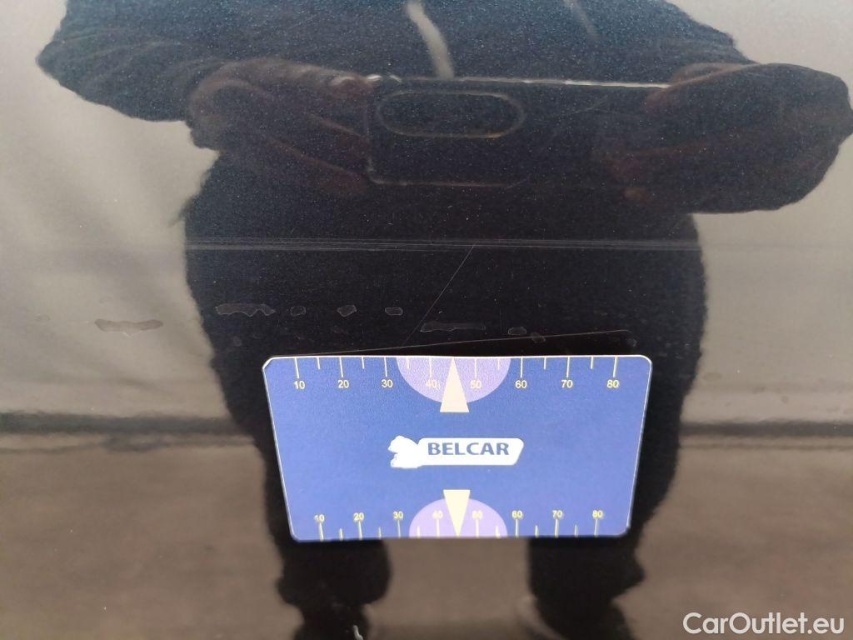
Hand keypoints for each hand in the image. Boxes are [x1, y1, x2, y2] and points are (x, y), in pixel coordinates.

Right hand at [187, 59, 372, 195]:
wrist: (199, 96)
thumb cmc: (258, 86)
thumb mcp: (281, 77)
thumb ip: (320, 87)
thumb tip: (374, 92)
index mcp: (258, 70)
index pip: (295, 76)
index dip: (327, 83)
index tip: (362, 91)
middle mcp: (236, 95)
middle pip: (280, 115)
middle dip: (324, 134)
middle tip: (365, 149)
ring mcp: (225, 128)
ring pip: (270, 152)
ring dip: (316, 170)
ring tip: (356, 184)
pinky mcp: (228, 154)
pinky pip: (267, 170)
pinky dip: (302, 179)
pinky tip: (334, 186)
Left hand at [604, 63, 852, 212]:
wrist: (804, 127)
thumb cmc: (755, 96)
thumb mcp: (731, 77)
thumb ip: (699, 85)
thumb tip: (654, 112)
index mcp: (808, 86)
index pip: (753, 86)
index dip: (701, 95)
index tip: (651, 106)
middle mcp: (816, 127)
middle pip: (742, 146)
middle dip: (678, 159)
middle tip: (625, 164)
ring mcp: (806, 168)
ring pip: (733, 185)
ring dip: (675, 189)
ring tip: (629, 185)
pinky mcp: (784, 196)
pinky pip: (729, 203)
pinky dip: (685, 200)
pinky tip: (646, 196)